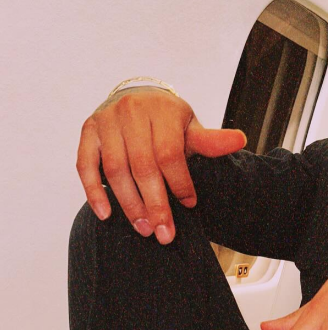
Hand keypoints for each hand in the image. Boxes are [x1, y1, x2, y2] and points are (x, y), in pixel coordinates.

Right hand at [77, 86, 245, 243]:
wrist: (137, 97)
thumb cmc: (167, 120)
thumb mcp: (191, 127)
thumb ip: (211, 141)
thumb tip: (240, 140)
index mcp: (161, 111)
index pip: (170, 154)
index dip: (180, 182)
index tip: (190, 205)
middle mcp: (131, 112)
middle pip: (142, 166)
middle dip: (155, 203)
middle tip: (164, 232)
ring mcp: (106, 121)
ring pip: (115, 169)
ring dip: (129, 204)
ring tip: (144, 228)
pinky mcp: (87, 131)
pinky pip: (85, 165)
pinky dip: (94, 191)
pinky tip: (106, 214)